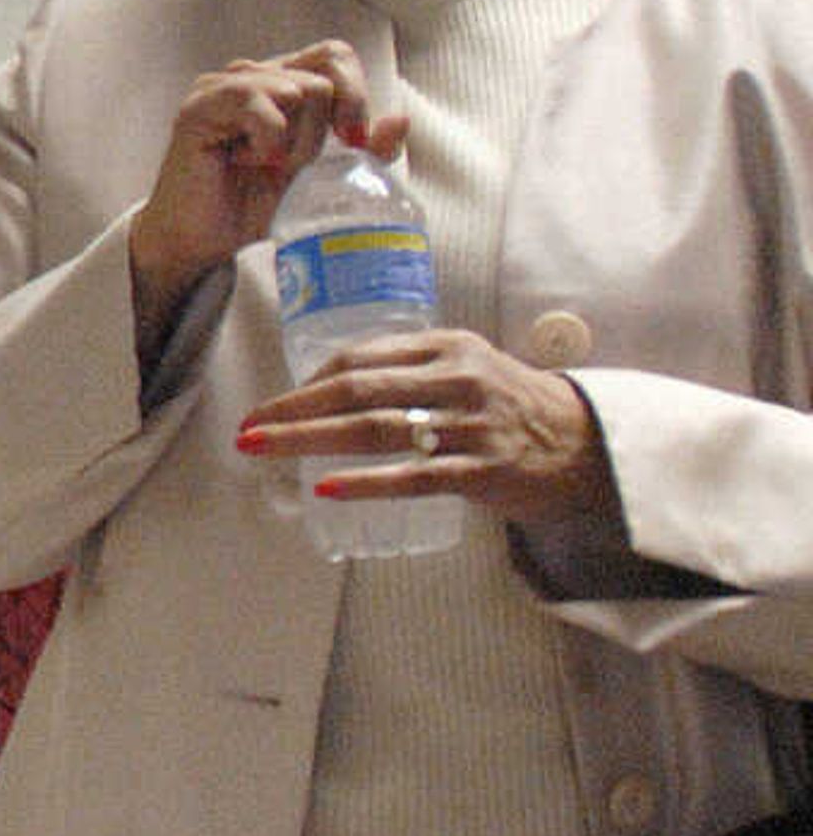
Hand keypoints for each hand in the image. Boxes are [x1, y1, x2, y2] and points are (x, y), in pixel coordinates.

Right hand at [128, 39, 409, 345]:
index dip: (355, 94)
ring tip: (267, 166)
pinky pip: (260, 106)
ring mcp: (221, 86)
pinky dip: (266, 142)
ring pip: (299, 90)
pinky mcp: (199, 107)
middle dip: (325, 129)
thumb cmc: (250, 206)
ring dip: (296, 140)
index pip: (335, 54)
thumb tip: (399, 120)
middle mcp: (250, 73)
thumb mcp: (322, 177)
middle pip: (324, 74)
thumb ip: (363, 150)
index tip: (353, 142)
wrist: (199, 241)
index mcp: (280, 79)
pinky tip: (244, 161)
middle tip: (297, 165)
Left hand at [232, 328, 616, 525]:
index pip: (360, 357)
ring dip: (310, 440)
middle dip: (293, 409)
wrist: (586, 444)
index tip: (270, 405)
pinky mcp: (482, 469)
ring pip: (376, 429)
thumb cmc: (509, 406)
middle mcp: (456, 378)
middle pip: (357, 389)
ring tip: (264, 450)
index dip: (306, 383)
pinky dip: (367, 482)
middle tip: (247, 428)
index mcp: (445, 347)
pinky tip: (327, 487)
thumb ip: (407, 370)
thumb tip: (326, 389)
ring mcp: (470, 425)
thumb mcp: (463, 369)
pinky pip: (414, 476)